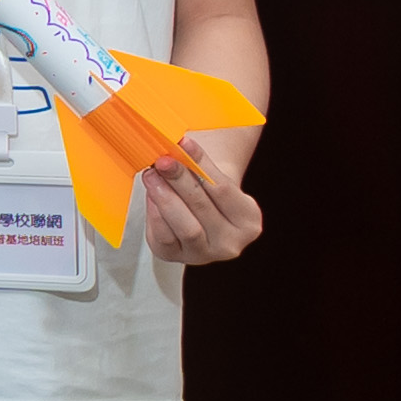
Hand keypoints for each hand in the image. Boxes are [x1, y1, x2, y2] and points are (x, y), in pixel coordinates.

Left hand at [140, 145, 270, 267]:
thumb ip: (199, 164)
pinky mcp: (175, 256)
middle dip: (179, 180)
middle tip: (163, 160)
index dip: (201, 165)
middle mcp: (230, 243)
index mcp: (248, 221)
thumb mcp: (213, 177)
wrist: (199, 212)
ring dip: (165, 197)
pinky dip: (155, 213)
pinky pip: (164, 236)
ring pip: (185, 227)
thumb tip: (177, 143)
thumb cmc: (208, 191)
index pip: (223, 189)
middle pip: (203, 208)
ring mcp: (203, 255)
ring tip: (153, 175)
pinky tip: (151, 195)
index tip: (184, 144)